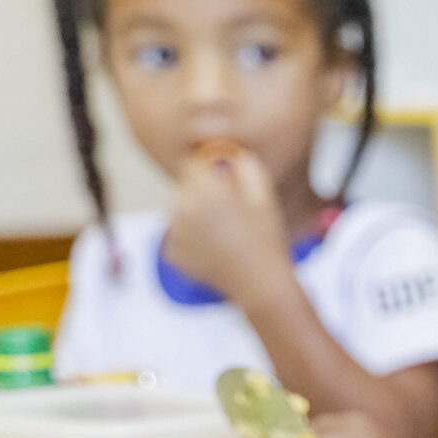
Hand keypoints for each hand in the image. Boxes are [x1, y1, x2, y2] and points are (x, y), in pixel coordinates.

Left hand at [161, 144, 295, 306]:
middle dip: (202, 195)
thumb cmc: (266, 241)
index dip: (209, 172)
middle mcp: (183, 209)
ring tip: (224, 233)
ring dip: (195, 216)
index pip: (192, 165)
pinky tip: (214, 247)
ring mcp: (174, 233)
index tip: (224, 183)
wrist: (259, 283)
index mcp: (205, 192)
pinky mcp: (171, 252)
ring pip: (179, 211)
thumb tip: (233, 154)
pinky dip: (190, 239)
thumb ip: (247, 167)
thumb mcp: (265, 197)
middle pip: (185, 188)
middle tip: (230, 214)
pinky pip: (176, 235)